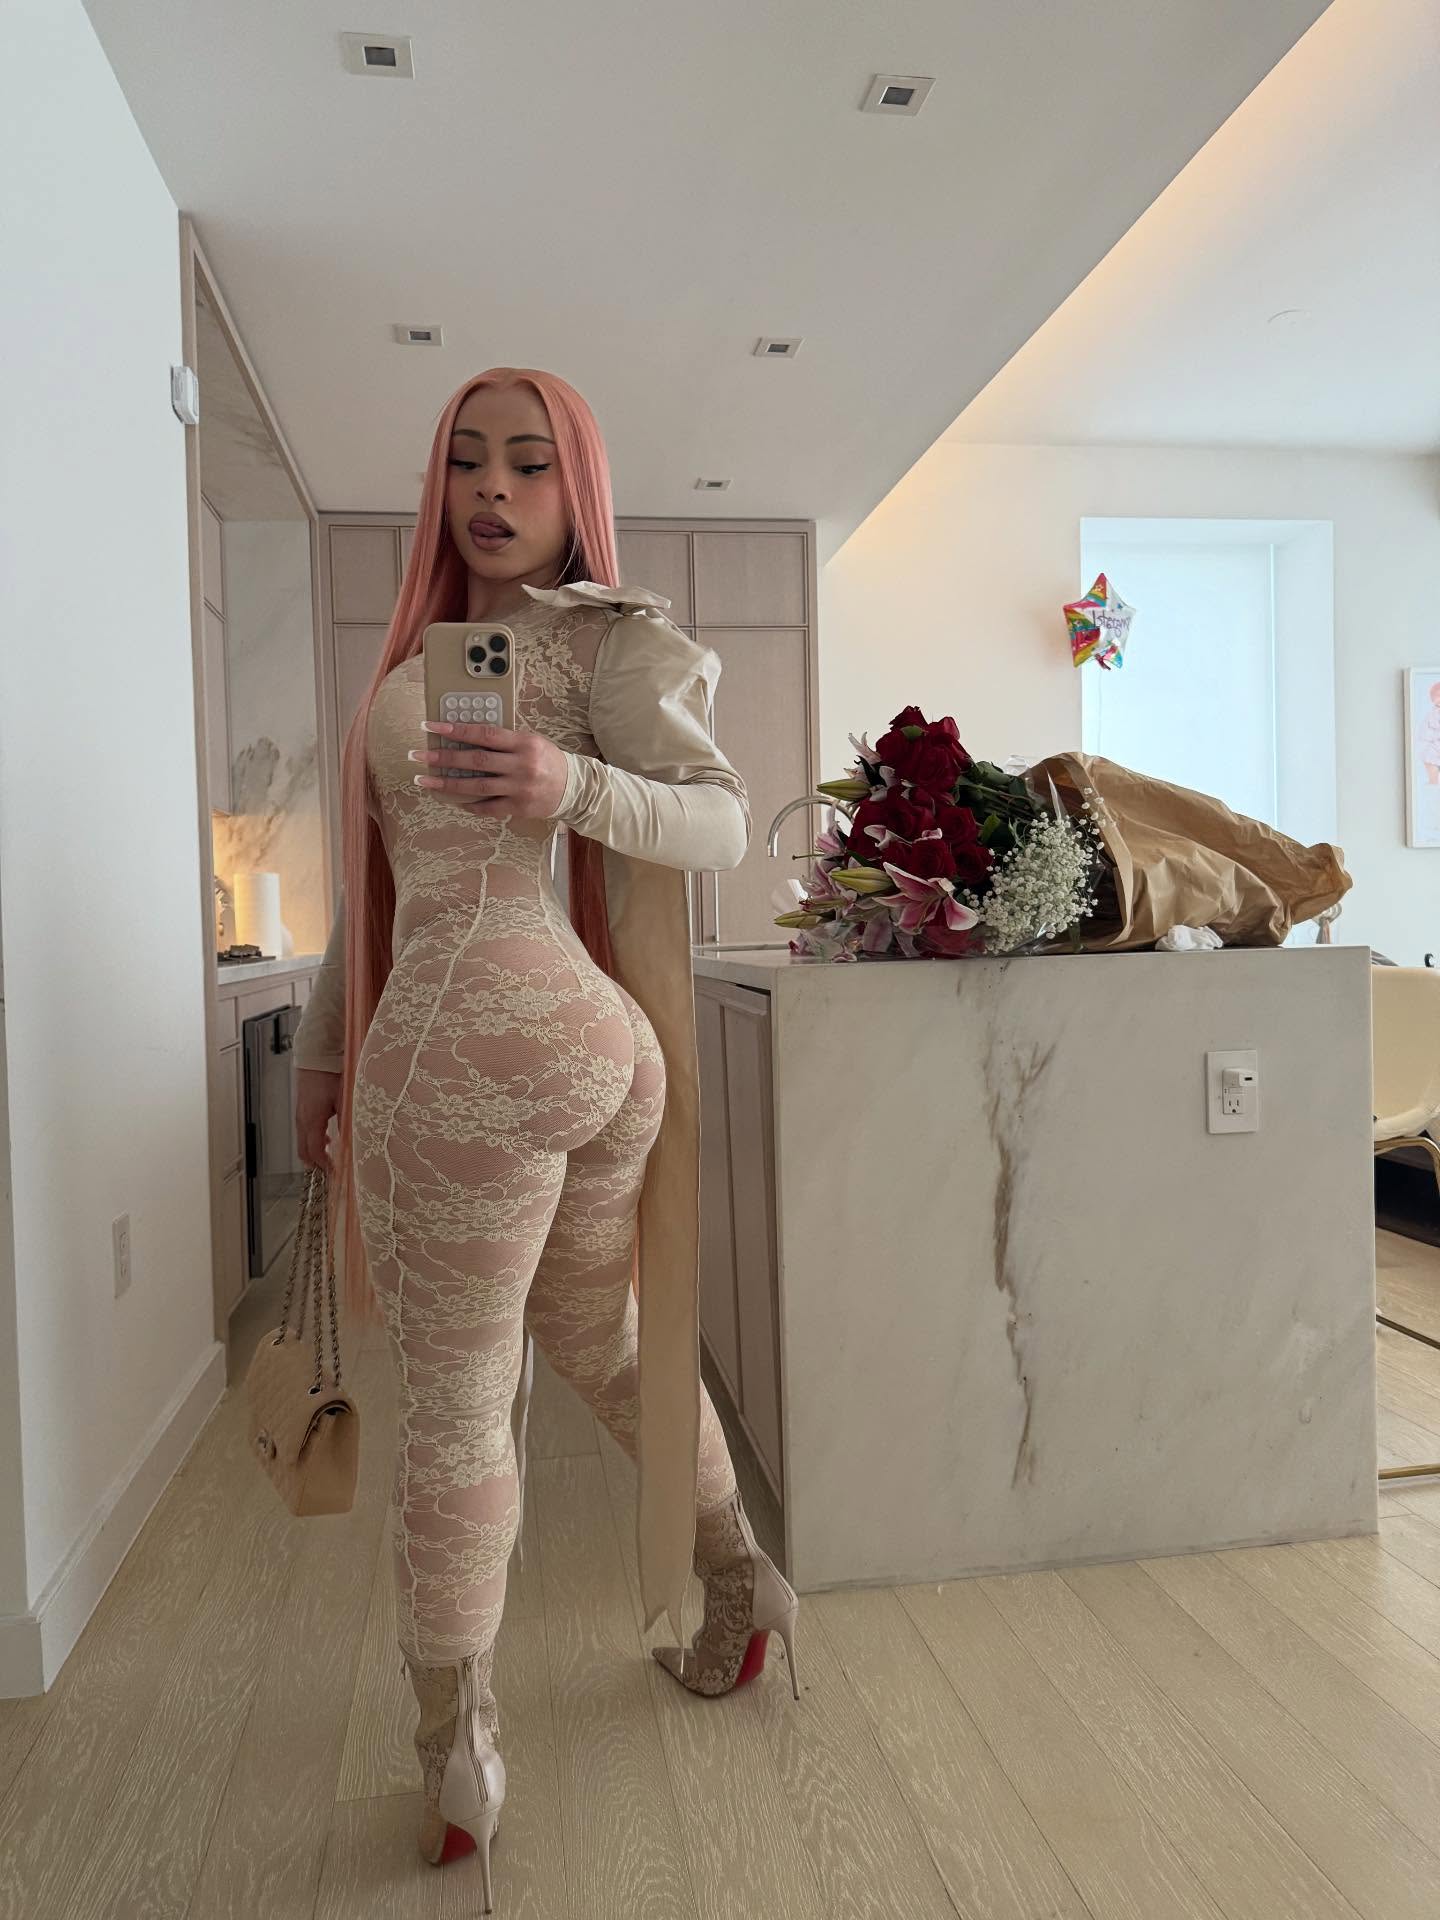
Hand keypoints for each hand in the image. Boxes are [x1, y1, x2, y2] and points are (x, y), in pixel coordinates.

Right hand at [295, 1067, 341, 1170]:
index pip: (314, 1151)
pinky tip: (326, 1138)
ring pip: (303, 1141)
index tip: (335, 1172)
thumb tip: (351, 1142)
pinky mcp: (303, 1108)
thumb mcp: (344, 1100)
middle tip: (331, 1171)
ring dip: (315, 1152)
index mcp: (311, 1120)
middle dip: (316, 1163)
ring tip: (330, 1157)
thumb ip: (347, 1122)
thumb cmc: (331, 1075)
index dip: (324, 1164)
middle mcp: (302, 1119)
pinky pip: (305, 1131)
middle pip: (304, 1150)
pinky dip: (313, 1140)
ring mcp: (301, 1114)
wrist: (318, 1056)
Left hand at [408, 721, 569, 819]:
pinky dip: (470, 804)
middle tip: (419, 755)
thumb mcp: (529, 741)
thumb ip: (502, 740)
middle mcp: (521, 765)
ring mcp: (519, 788)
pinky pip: (488, 807)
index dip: (456, 729)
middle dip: (443, 758)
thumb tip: (465, 737)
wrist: (573, 787)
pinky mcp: (518, 807)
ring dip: (447, 784)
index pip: (484, 733)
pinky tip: (455, 800)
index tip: (432, 726)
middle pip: (475, 761)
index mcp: (523, 743)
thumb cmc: (547, 760)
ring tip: (424, 781)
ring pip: (476, 786)